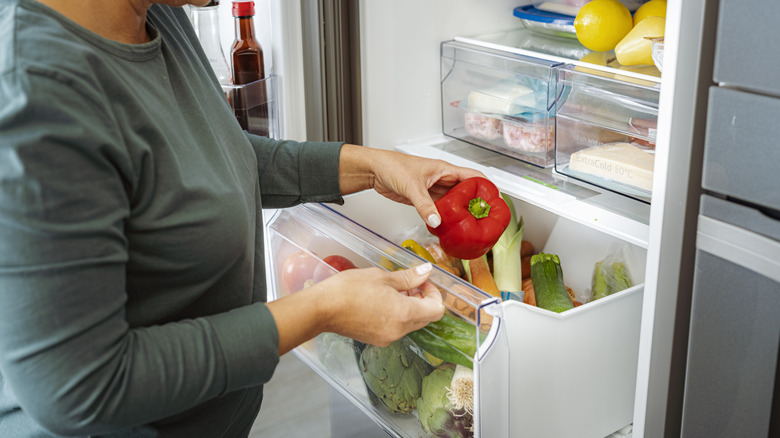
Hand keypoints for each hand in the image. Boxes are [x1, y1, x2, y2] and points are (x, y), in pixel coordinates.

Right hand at [314, 262, 443, 346]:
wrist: (321, 309)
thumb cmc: (349, 290)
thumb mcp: (382, 277)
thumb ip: (408, 277)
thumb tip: (426, 272)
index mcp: (404, 314)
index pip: (436, 310)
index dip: (434, 294)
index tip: (423, 282)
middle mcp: (399, 331)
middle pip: (425, 318)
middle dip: (422, 300)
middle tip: (409, 284)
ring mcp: (387, 337)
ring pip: (410, 324)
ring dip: (409, 307)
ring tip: (392, 291)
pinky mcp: (376, 339)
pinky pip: (396, 328)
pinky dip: (396, 315)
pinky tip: (381, 302)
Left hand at [338, 145, 484, 228]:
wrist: (375, 171)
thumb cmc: (393, 166)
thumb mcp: (412, 187)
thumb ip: (424, 206)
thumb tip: (436, 221)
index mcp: (445, 170)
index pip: (473, 176)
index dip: (486, 187)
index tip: (494, 200)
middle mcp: (443, 179)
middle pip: (466, 192)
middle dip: (475, 205)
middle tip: (483, 219)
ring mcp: (434, 190)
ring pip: (454, 203)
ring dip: (460, 213)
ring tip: (468, 226)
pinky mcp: (425, 199)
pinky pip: (440, 210)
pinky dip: (445, 218)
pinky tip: (448, 227)